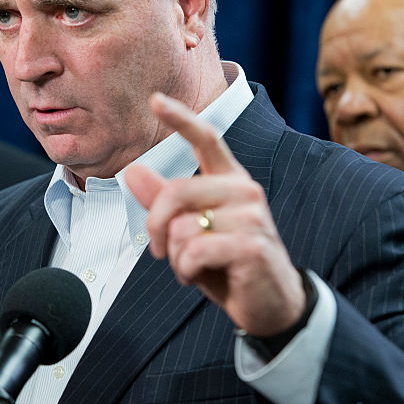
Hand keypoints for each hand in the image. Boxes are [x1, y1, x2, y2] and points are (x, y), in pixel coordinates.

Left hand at [125, 93, 304, 336]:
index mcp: (229, 179)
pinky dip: (186, 271)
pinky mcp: (252, 245)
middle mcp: (244, 189)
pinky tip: (200, 277)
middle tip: (158, 251)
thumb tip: (133, 171)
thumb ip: (162, 202)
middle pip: (175, 192)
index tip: (155, 99)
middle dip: (154, 226)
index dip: (181, 118)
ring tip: (192, 266)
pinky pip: (194, 251)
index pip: (206, 139)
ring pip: (182, 227)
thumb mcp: (189, 230)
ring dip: (175, 256)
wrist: (270, 304)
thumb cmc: (226, 263)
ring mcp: (252, 216)